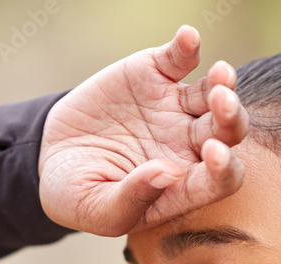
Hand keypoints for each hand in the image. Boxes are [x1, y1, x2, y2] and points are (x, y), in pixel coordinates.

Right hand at [38, 25, 248, 236]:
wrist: (50, 156)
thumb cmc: (78, 194)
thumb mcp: (96, 210)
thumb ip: (132, 200)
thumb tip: (169, 174)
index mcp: (182, 186)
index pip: (220, 180)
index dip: (224, 169)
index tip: (214, 155)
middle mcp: (187, 147)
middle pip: (227, 133)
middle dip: (231, 119)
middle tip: (222, 105)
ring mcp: (174, 110)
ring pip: (214, 94)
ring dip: (223, 84)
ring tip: (220, 74)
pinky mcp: (155, 77)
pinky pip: (179, 59)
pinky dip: (186, 46)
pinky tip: (188, 37)